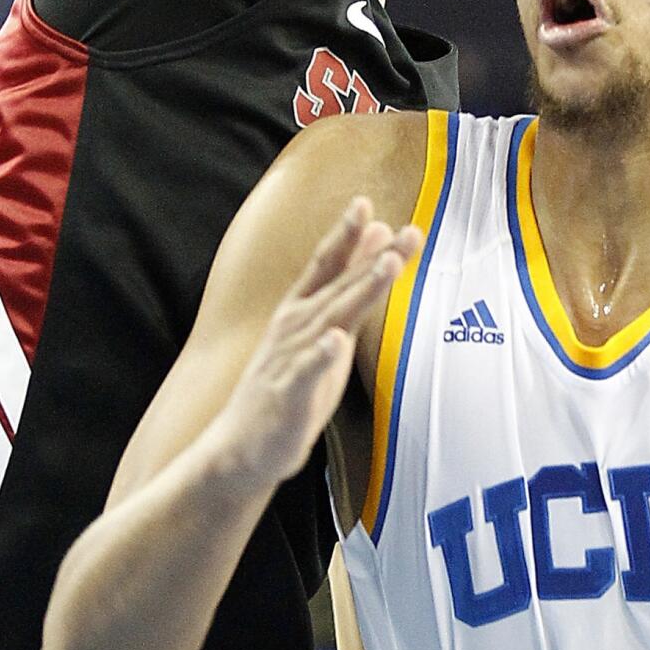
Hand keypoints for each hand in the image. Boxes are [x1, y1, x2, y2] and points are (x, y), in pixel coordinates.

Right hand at [213, 198, 420, 486]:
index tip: (366, 203)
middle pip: (341, 286)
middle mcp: (296, 327)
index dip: (346, 234)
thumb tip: (377, 238)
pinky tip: (335, 341)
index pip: (326, 266)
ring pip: (332, 319)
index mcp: (303, 311)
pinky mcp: (291, 394)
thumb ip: (351, 286)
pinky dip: (322, 356)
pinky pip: (308, 373)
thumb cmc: (290, 385)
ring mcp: (292, 358)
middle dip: (375, 257)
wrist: (244, 446)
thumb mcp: (325, 330)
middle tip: (405, 230)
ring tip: (388, 265)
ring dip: (360, 291)